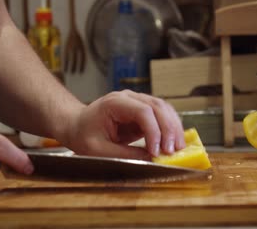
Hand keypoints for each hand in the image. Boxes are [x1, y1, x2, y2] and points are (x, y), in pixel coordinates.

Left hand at [61, 90, 185, 159]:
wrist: (77, 124)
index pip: (143, 112)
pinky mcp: (143, 111)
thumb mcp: (99, 150)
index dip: (154, 131)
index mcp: (115, 103)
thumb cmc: (84, 135)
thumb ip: (125, 154)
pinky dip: (171, 127)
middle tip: (173, 151)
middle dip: (169, 130)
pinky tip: (174, 141)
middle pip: (158, 107)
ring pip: (164, 109)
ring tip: (179, 147)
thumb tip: (151, 159)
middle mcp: (129, 97)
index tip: (157, 151)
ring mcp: (138, 102)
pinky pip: (163, 115)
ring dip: (174, 128)